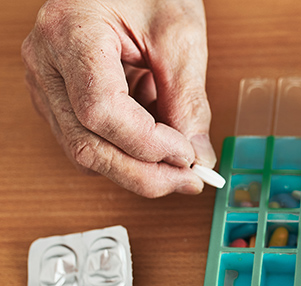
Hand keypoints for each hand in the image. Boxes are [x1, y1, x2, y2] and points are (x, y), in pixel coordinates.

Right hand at [22, 0, 215, 196]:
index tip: (188, 154)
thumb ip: (189, 100)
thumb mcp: (180, 36)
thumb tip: (199, 157)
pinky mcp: (61, 101)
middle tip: (192, 180)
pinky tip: (159, 135)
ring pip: (87, 153)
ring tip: (181, 151)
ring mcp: (48, 86)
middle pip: (87, 146)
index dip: (147, 144)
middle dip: (146, 173)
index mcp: (69, 34)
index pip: (100, 111)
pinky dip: (130, 151)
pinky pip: (92, 143)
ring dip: (140, 165)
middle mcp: (47, 65)